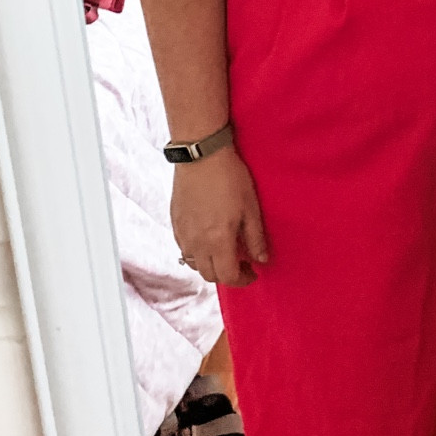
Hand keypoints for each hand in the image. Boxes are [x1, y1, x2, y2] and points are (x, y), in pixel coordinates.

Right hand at [171, 147, 269, 287]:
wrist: (201, 155)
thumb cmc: (229, 178)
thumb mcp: (251, 208)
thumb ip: (255, 238)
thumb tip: (261, 259)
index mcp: (218, 241)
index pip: (227, 277)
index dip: (242, 280)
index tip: (252, 273)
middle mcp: (196, 242)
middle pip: (209, 275)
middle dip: (227, 274)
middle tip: (241, 263)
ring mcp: (182, 233)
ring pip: (194, 264)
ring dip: (210, 264)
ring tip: (224, 250)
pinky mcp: (175, 222)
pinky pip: (183, 248)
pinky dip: (196, 252)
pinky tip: (208, 238)